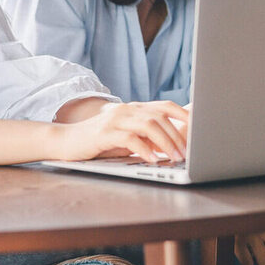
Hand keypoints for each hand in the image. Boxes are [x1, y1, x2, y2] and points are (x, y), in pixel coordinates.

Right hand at [56, 101, 188, 162]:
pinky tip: (152, 159)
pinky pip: (130, 138)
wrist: (65, 140)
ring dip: (165, 142)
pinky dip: (144, 149)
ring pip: (148, 125)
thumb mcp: (125, 136)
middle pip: (160, 117)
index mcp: (133, 108)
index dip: (183, 114)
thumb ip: (144, 136)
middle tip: (187, 153)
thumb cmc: (97, 141)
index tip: (199, 127)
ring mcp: (114, 119)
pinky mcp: (104, 132)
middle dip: (177, 136)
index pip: (164, 106)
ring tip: (175, 157)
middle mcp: (126, 109)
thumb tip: (171, 145)